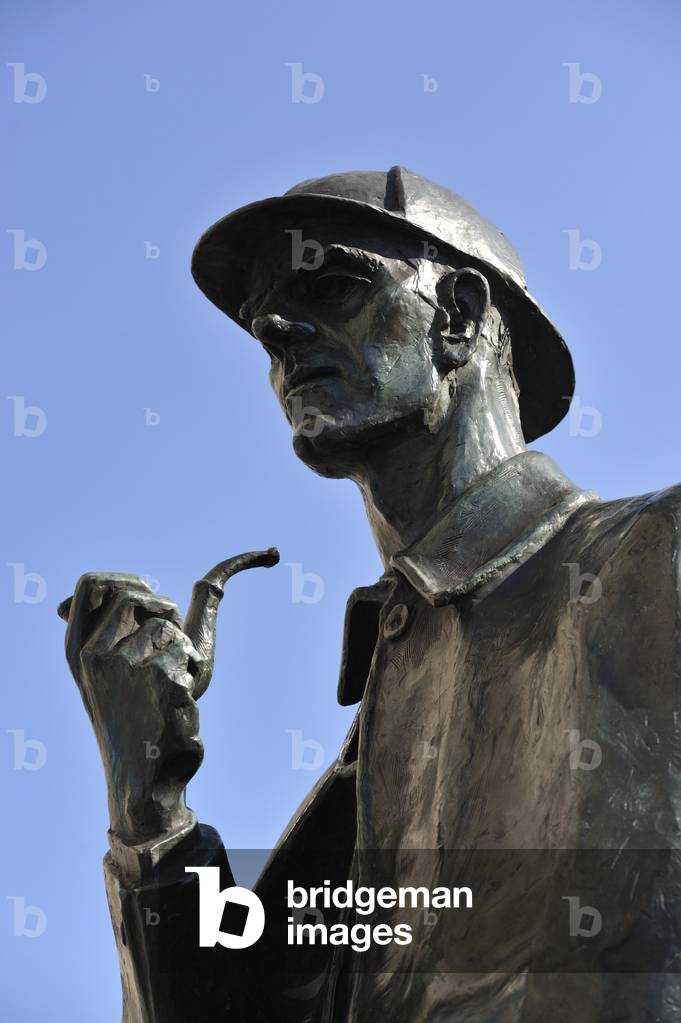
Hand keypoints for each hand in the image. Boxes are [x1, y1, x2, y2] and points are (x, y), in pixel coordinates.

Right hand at [59, 551, 278, 847]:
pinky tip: (178, 703)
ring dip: (182, 650)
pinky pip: (188, 652)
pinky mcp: (161, 680)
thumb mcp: (100, 677)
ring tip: (170, 685)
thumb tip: (62, 605)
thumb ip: (91, 637)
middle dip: (165, 610)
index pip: (92, 584)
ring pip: (169, 626)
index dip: (127, 579)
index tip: (149, 594)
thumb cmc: (130, 721)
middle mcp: (95, 655)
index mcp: (78, 650)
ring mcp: (126, 667)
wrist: (144, 777)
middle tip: (171, 644)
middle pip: (137, 595)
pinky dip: (192, 672)